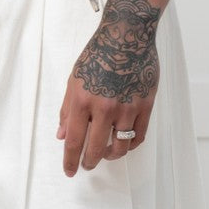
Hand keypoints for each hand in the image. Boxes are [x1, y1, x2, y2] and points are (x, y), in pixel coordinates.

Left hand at [58, 0, 160, 176]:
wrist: (126, 37)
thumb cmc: (97, 55)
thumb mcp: (74, 80)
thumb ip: (67, 110)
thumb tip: (62, 135)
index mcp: (82, 100)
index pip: (74, 140)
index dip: (70, 159)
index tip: (69, 171)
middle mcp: (104, 107)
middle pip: (96, 148)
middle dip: (89, 162)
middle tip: (86, 165)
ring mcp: (127, 108)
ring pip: (120, 147)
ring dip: (110, 156)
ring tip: (105, 154)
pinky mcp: (146, 106)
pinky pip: (139, 137)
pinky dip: (130, 145)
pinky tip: (123, 144)